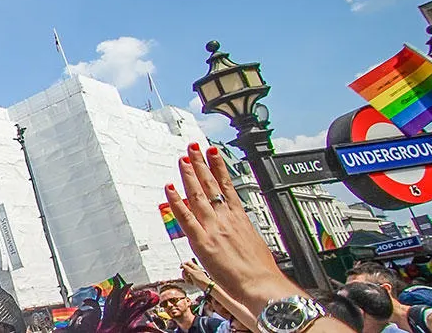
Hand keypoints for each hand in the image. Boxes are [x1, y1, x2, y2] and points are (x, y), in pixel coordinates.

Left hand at [164, 143, 300, 309]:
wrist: (261, 285)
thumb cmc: (262, 271)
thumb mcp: (254, 244)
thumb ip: (242, 233)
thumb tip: (238, 232)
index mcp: (240, 218)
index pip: (227, 186)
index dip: (218, 167)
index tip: (213, 153)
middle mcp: (226, 218)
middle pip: (211, 185)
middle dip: (200, 164)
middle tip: (192, 148)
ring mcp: (213, 228)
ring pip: (197, 195)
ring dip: (188, 175)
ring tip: (182, 159)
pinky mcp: (202, 241)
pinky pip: (185, 217)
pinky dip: (176, 201)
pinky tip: (169, 188)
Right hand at [181, 260, 212, 287]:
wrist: (205, 285)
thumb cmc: (201, 279)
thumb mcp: (192, 272)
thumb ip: (187, 268)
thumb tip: (183, 264)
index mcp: (194, 266)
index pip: (187, 263)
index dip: (183, 264)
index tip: (181, 268)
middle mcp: (193, 270)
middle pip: (185, 269)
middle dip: (185, 274)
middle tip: (187, 276)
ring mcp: (193, 275)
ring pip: (185, 275)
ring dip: (186, 278)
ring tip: (190, 280)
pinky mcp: (192, 279)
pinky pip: (187, 279)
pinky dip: (188, 281)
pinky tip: (191, 282)